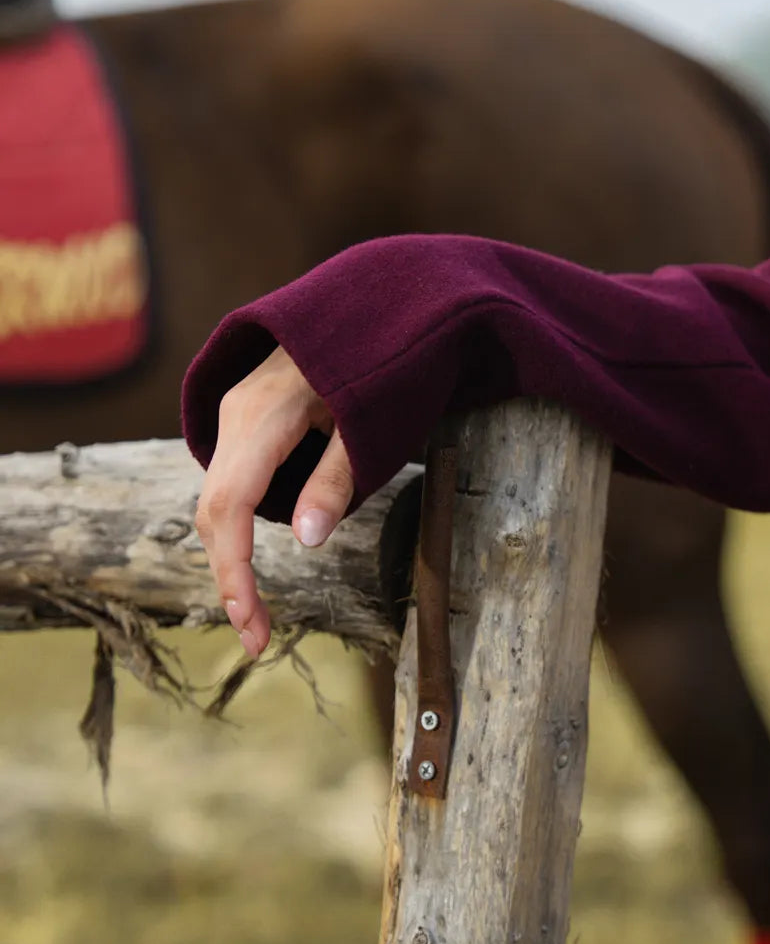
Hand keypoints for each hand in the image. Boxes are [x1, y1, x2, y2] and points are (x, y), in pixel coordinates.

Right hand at [194, 345, 354, 656]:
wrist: (369, 304)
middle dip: (231, 578)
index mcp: (263, 414)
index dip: (236, 569)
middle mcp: (236, 416)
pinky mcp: (245, 424)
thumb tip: (306, 542)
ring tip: (256, 616)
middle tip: (258, 639)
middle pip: (214, 511)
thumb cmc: (381, 360)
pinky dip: (235, 530)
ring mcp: (235, 417)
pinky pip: (229, 484)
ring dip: (230, 559)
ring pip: (216, 500)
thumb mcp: (368, 420)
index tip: (252, 623)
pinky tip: (252, 567)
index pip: (232, 505)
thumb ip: (336, 477)